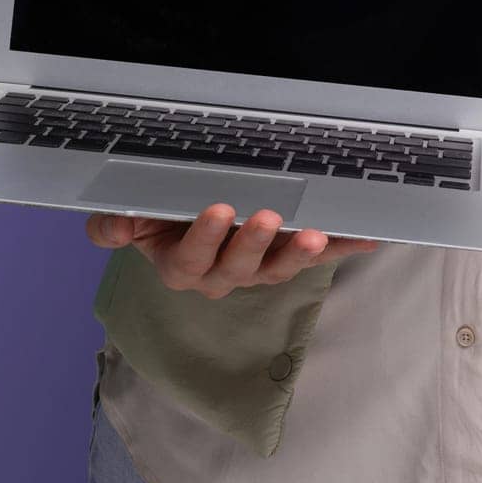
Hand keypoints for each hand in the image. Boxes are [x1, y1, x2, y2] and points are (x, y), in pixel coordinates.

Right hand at [85, 204, 380, 297]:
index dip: (205, 237)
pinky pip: (316, 255)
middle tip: (268, 217)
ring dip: (299, 253)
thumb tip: (113, 225)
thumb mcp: (134, 217)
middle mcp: (222, 274)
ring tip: (317, 236)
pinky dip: (342, 247)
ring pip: (277, 268)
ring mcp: (258, 267)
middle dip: (253, 244)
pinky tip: (368, 238)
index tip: (218, 208)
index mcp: (184, 265)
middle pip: (238, 268)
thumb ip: (118, 223)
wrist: (188, 220)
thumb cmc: (160, 215)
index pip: (191, 258)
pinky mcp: (287, 256)